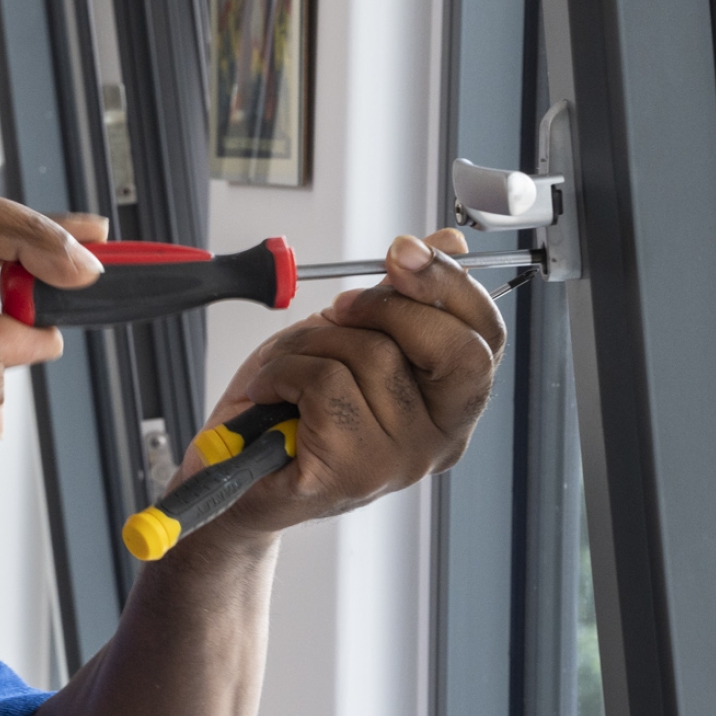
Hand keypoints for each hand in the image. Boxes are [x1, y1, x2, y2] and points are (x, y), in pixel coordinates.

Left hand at [187, 228, 505, 537]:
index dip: (449, 284)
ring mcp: (398, 462)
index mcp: (450, 405)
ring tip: (287, 366)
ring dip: (312, 342)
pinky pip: (325, 383)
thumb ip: (401, 296)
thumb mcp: (350, 335)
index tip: (403, 252)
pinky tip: (270, 391)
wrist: (231, 469)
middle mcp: (438, 440)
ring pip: (371, 355)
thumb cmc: (290, 405)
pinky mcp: (349, 473)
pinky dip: (283, 371)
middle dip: (386, 307)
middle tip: (339, 308)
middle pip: (449, 347)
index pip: (485, 339)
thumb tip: (447, 243)